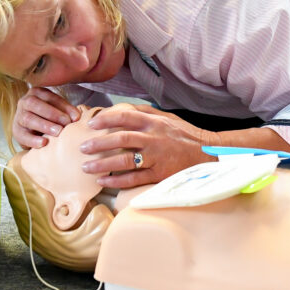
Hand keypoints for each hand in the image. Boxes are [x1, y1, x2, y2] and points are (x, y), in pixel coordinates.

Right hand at [12, 87, 81, 148]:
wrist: (33, 131)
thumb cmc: (50, 118)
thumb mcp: (58, 111)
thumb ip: (67, 112)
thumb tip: (77, 118)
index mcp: (37, 93)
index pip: (50, 97)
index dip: (63, 106)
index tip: (76, 117)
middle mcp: (25, 101)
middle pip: (35, 104)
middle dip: (52, 114)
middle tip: (66, 123)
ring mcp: (19, 116)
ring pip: (29, 118)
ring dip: (44, 125)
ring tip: (58, 132)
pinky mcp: (16, 131)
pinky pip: (22, 135)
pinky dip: (33, 140)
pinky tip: (44, 143)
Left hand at [78, 104, 217, 187]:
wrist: (207, 154)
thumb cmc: (184, 135)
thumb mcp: (167, 117)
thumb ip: (145, 112)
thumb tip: (121, 108)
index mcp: (154, 122)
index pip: (125, 116)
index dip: (106, 119)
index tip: (91, 125)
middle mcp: (154, 138)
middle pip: (121, 139)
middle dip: (98, 144)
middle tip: (82, 148)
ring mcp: (156, 158)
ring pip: (125, 161)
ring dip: (103, 164)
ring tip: (86, 167)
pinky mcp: (159, 174)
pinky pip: (134, 179)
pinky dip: (117, 181)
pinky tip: (103, 181)